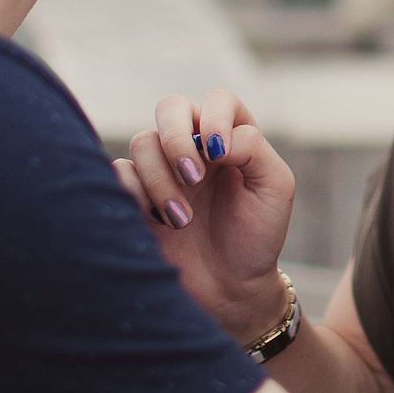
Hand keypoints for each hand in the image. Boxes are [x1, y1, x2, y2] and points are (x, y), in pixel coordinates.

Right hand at [114, 88, 295, 341]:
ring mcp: (161, 170)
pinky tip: (157, 223)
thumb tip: (212, 137)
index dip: (215, 116)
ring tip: (182, 220)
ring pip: (143, 142)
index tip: (219, 154)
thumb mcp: (275, 188)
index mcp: (231, 138)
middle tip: (194, 177)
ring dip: (161, 179)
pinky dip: (135, 193)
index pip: (217, 100)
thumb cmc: (257, 237)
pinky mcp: (135, 197)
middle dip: (176, 138)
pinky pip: (118, 173)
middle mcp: (194, 147)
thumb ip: (252, 148)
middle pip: (170, 106)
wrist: (230, 291)